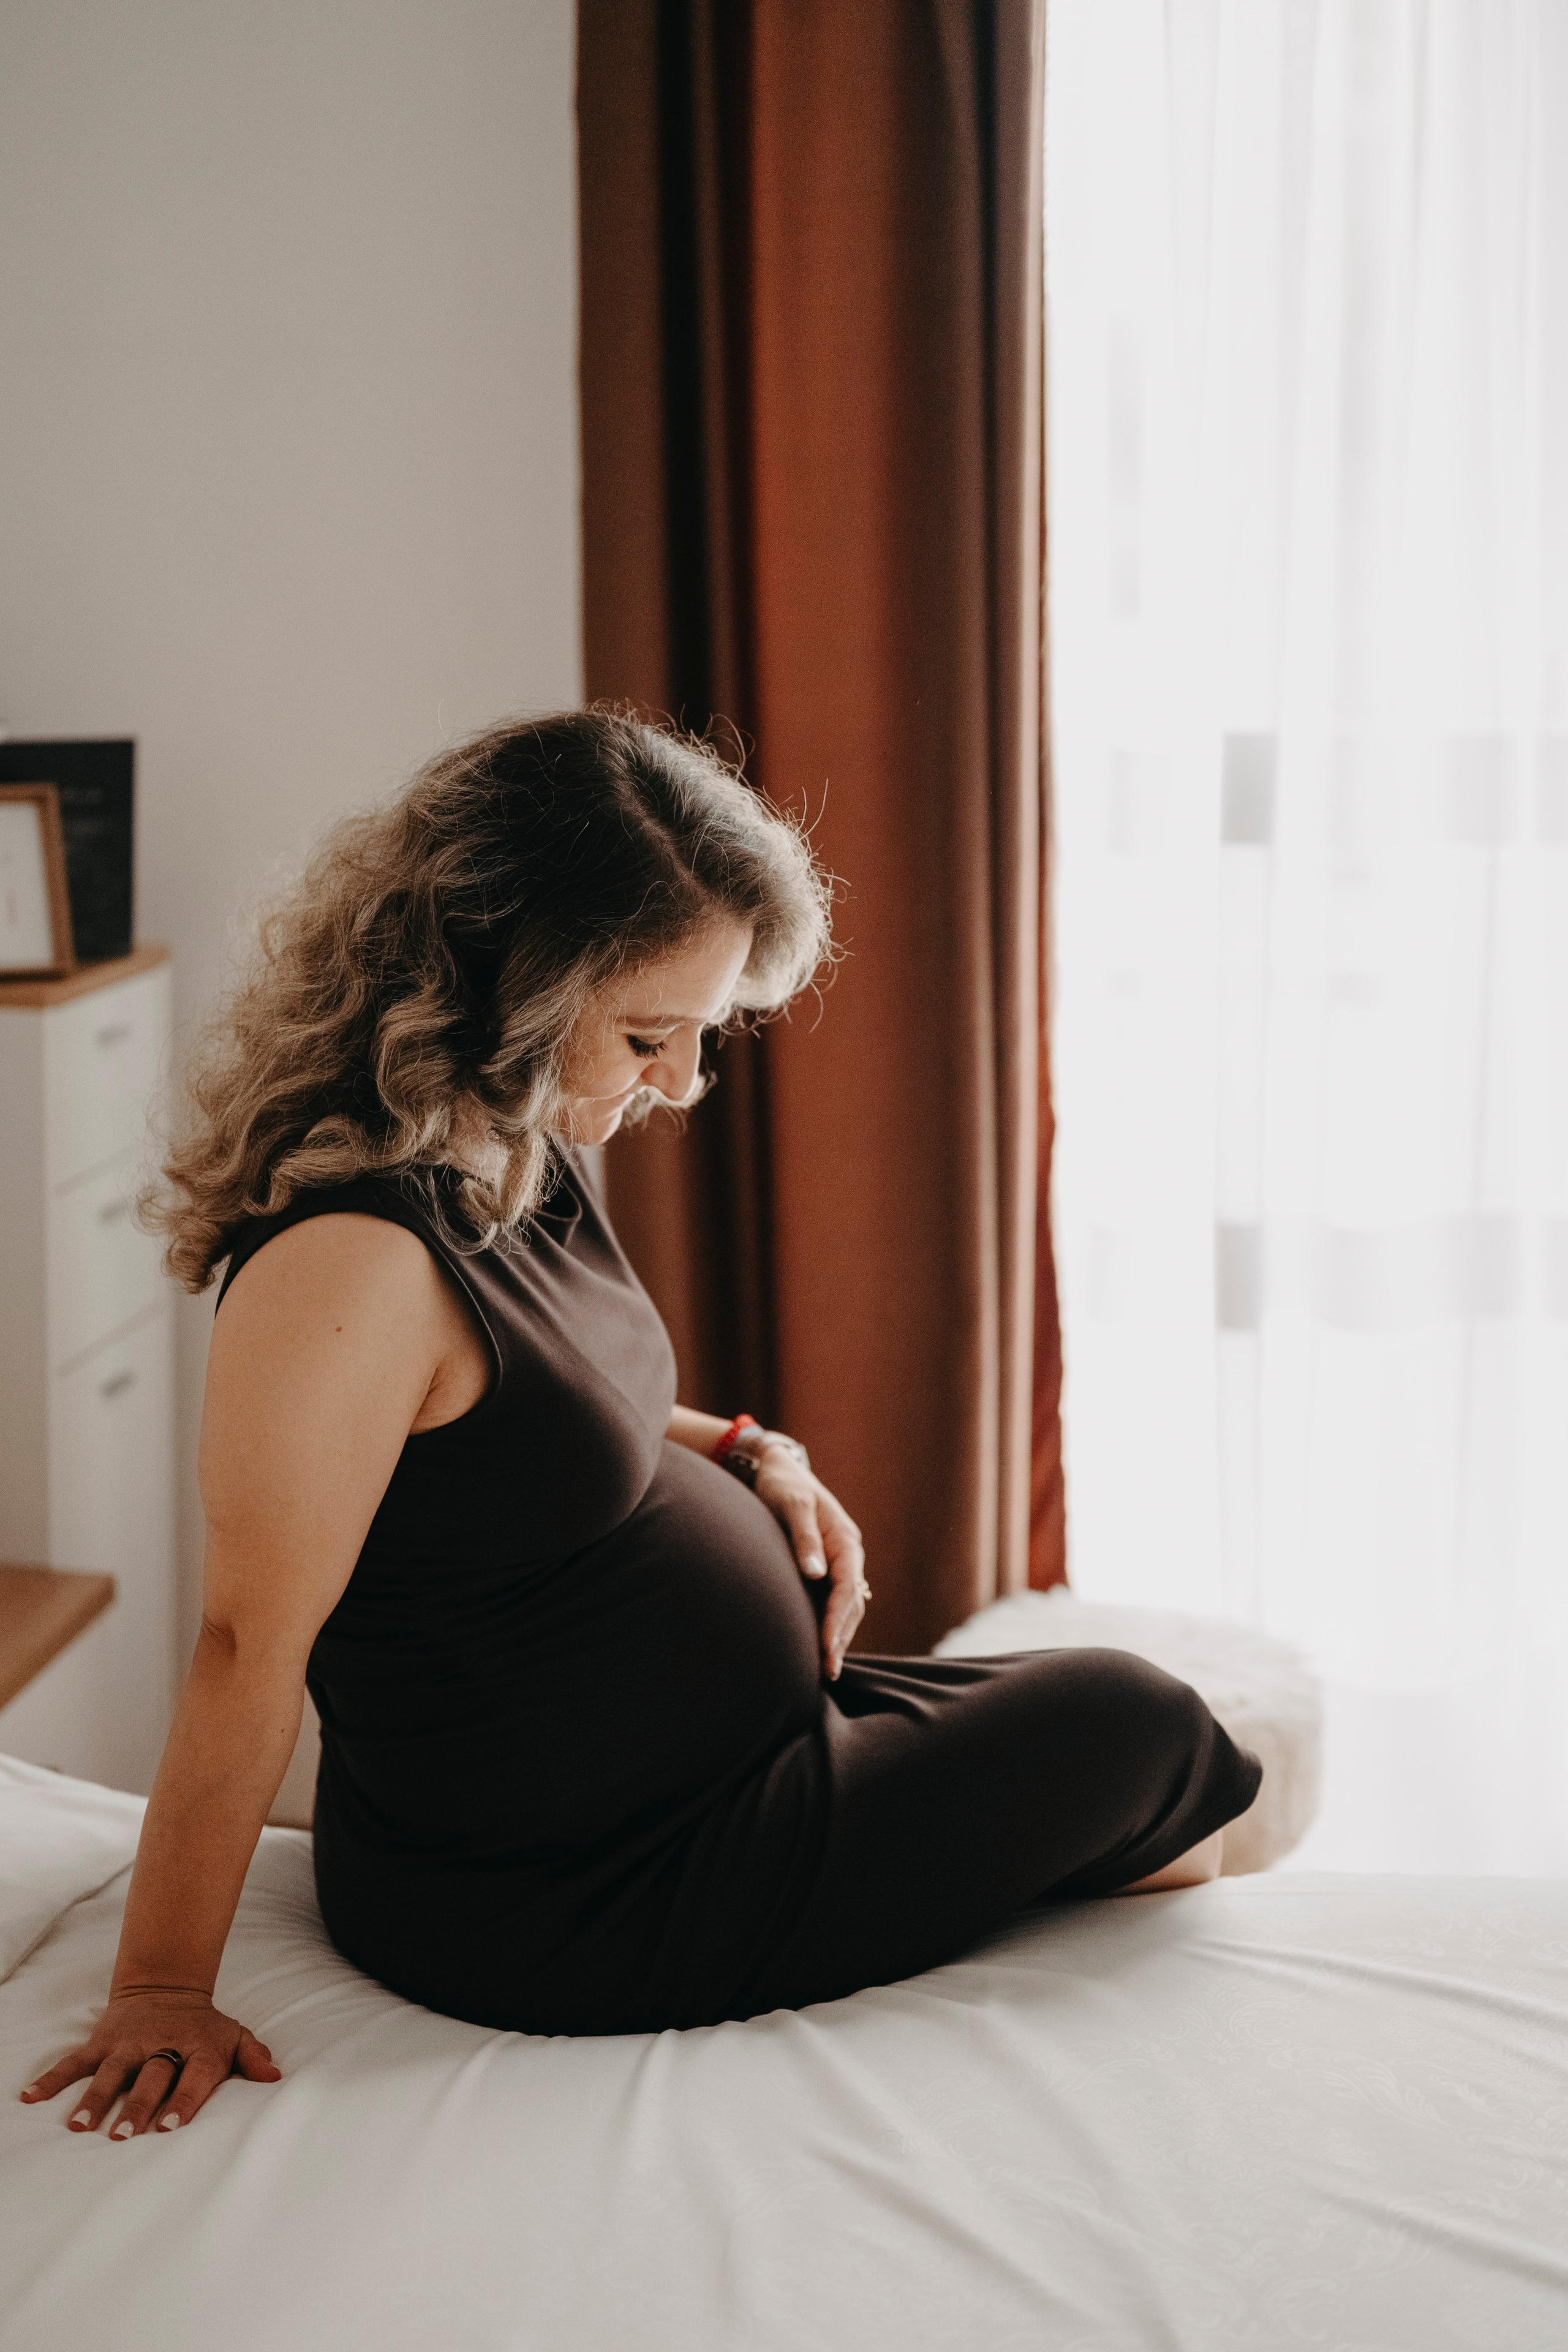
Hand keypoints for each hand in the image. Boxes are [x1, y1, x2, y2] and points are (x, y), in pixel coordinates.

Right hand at [18, 1986, 280, 2137]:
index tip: (170, 2127)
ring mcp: (128, 2043)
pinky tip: (30, 2096)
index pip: (192, 2077)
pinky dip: (52, 2078)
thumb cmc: (203, 2026)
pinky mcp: (102, 2041)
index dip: (182, 2101)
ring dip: (94, 2099)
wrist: (166, 1986)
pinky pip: (74, 2060)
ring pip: (110, 2072)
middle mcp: (161, 2045)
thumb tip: (275, 2077)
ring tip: (78, 2127)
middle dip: (136, 2107)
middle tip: (123, 2136)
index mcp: (197, 2048)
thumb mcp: (233, 2035)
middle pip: (149, 2078)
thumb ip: (253, 2057)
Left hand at [753, 1444, 869, 1679]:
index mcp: (846, 1541)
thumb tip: (816, 1573)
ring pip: (845, 1605)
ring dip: (838, 1635)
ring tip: (828, 1666)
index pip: (846, 1589)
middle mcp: (847, 1553)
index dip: (837, 1621)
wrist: (774, 1468)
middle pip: (851, 1604)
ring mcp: (837, 1561)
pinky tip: (820, 1642)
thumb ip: (804, 1538)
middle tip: (829, 1671)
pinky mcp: (824, 1565)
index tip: (826, 1648)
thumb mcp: (792, 1506)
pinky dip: (830, 1622)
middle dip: (841, 1638)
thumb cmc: (782, 1485)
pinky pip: (833, 1600)